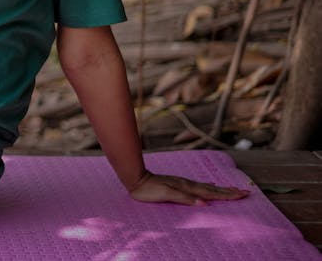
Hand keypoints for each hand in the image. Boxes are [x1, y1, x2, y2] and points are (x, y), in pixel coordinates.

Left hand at [128, 171, 249, 205]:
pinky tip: (210, 186)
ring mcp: (184, 183)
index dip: (228, 195)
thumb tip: (204, 203)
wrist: (136, 178)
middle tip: (246, 192)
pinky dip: (209, 187)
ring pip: (208, 187)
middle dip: (230, 192)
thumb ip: (185, 198)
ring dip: (221, 189)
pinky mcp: (179, 184)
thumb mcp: (167, 195)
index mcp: (188, 188)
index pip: (212, 192)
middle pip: (214, 189)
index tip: (243, 194)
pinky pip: (199, 186)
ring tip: (233, 189)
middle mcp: (188, 184)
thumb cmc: (150, 189)